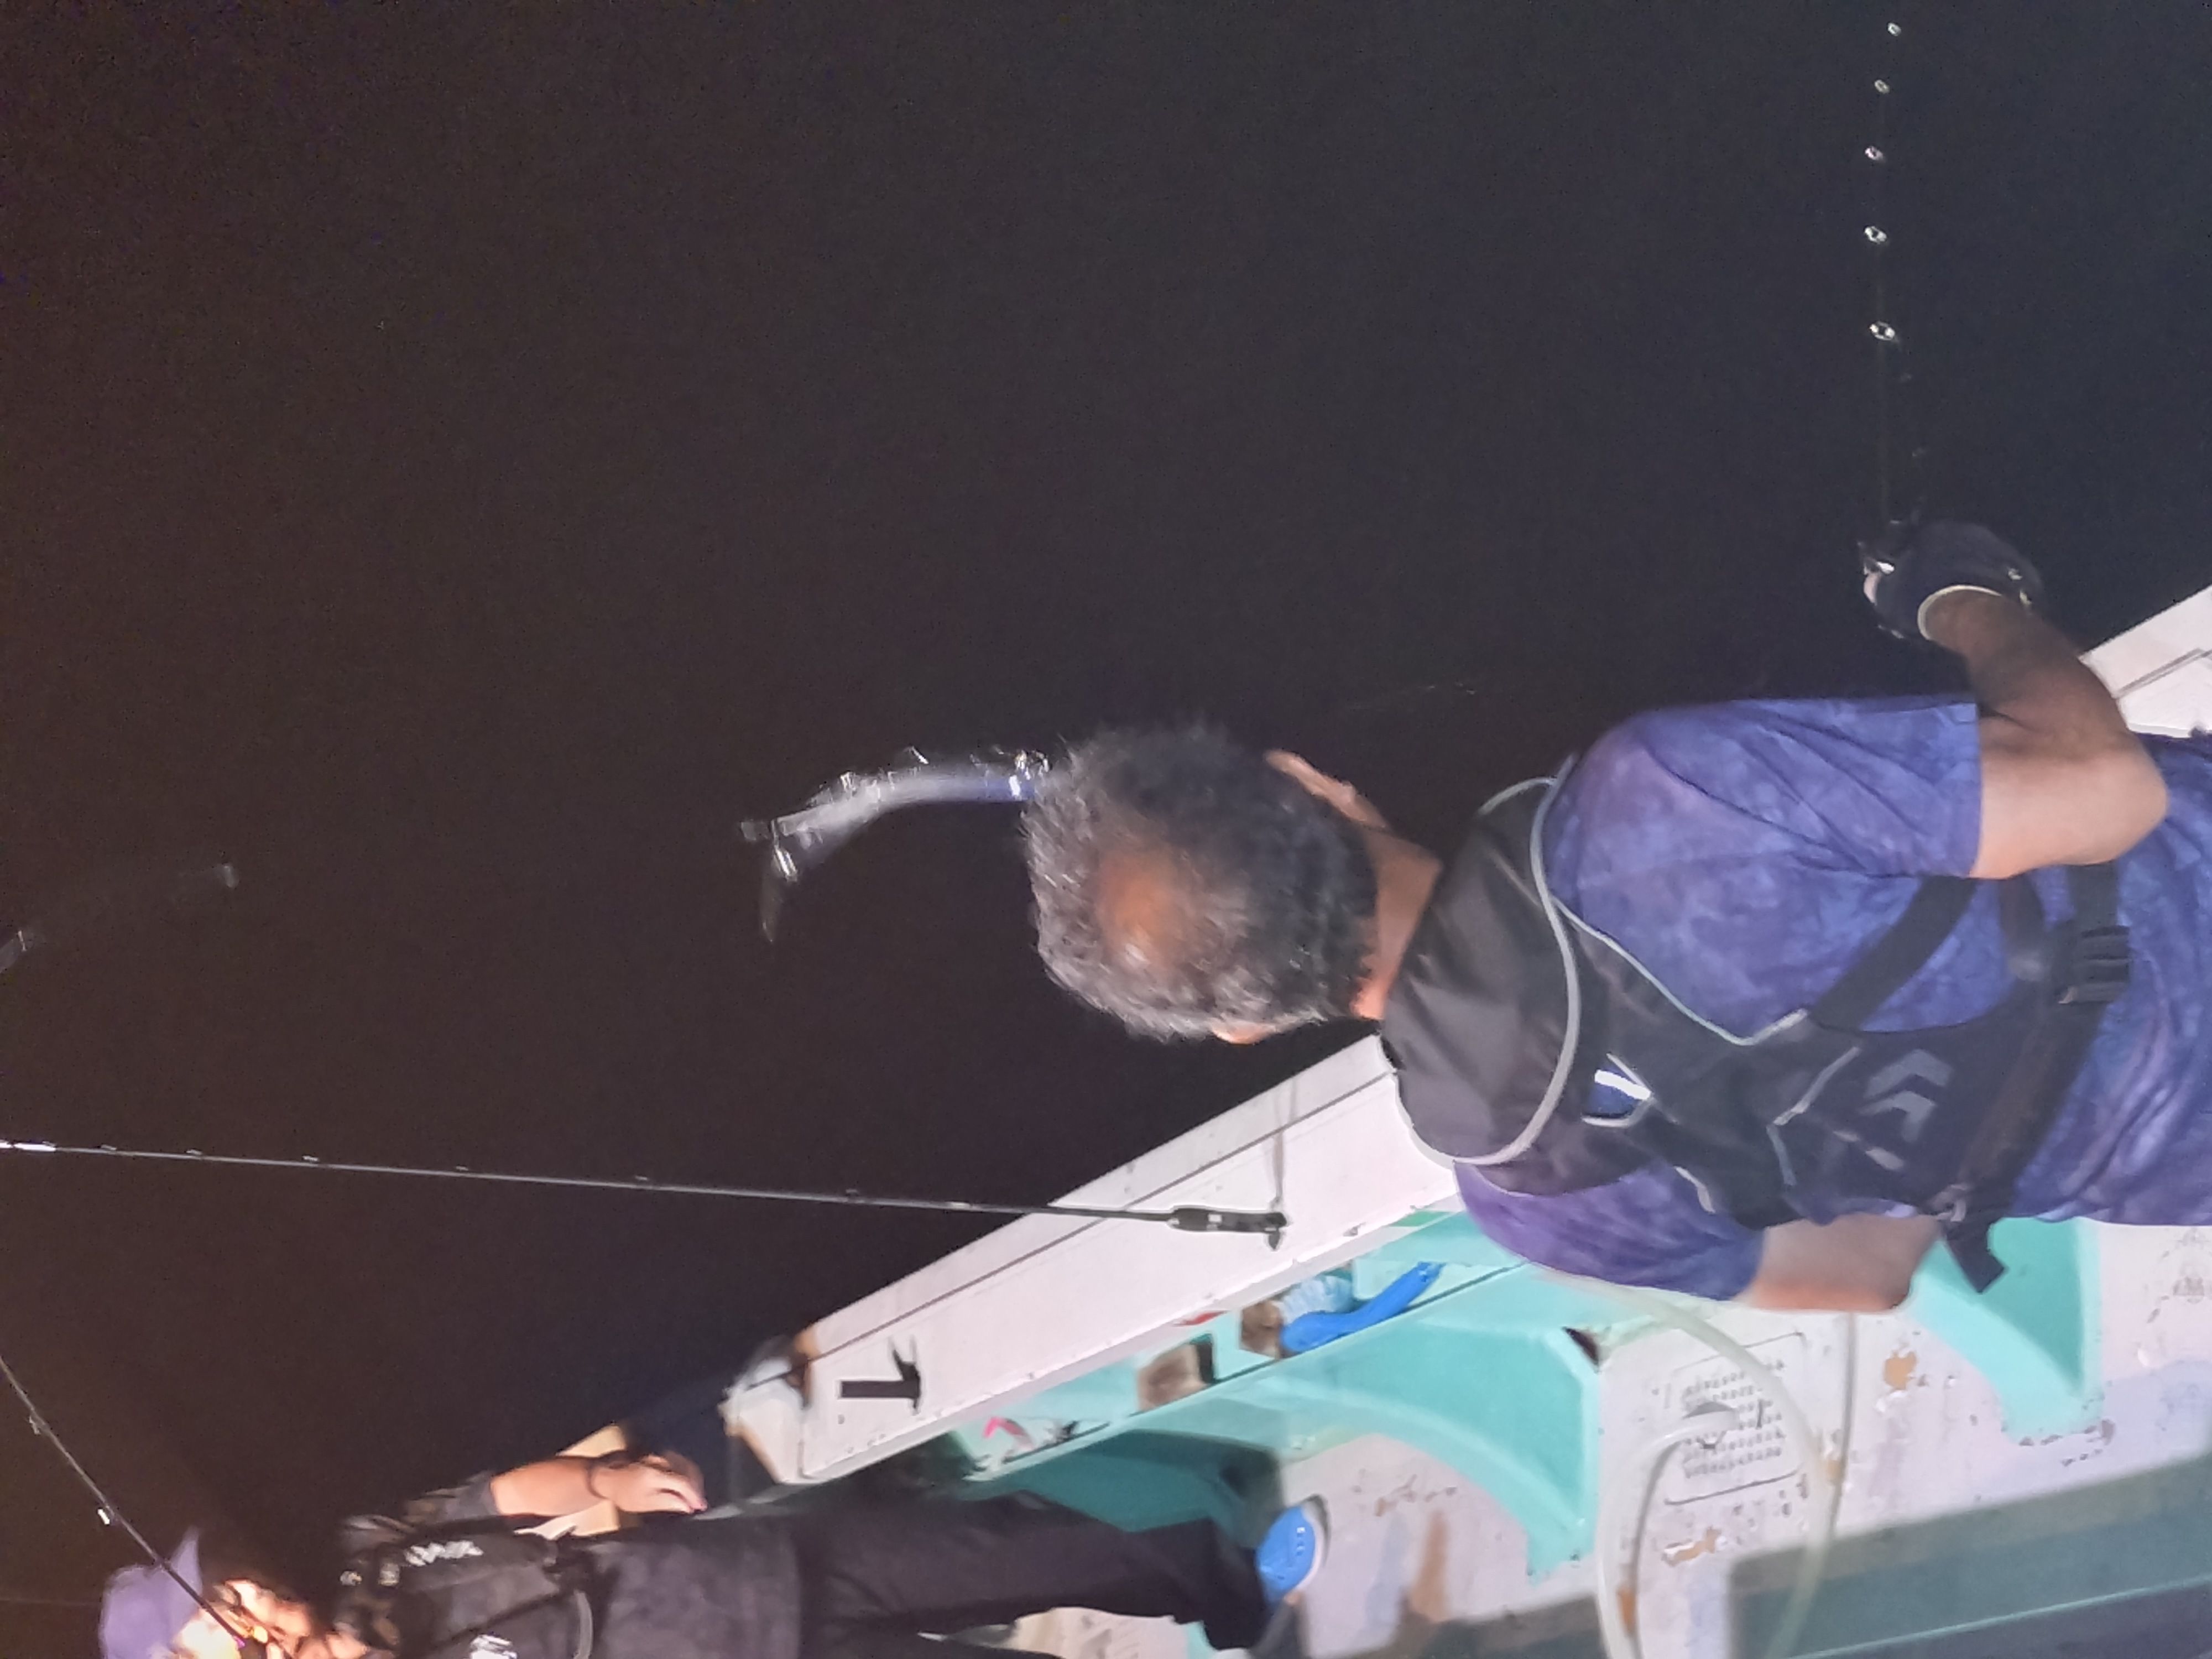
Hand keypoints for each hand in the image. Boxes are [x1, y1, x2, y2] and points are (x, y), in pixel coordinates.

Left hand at [591, 1453, 705, 1513]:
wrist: (608, 1476)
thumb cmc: (624, 1494)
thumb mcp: (644, 1504)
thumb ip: (667, 1502)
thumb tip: (688, 1507)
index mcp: (657, 1474)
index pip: (683, 1483)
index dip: (694, 1495)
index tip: (700, 1507)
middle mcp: (662, 1461)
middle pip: (689, 1472)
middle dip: (697, 1488)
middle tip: (700, 1504)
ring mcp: (662, 1456)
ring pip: (686, 1466)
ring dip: (694, 1481)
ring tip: (695, 1496)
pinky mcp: (661, 1456)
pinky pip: (681, 1464)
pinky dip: (687, 1475)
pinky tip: (686, 1485)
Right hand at [1860, 520, 2043, 641]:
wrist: (1973, 613)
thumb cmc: (1925, 600)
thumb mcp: (1893, 597)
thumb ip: (1881, 586)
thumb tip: (1872, 581)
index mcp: (1935, 532)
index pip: (1921, 537)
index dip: (1916, 555)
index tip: (1913, 571)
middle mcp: (1967, 532)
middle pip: (1953, 544)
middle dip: (1946, 560)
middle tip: (1938, 582)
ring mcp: (1995, 547)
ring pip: (1977, 556)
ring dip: (1970, 569)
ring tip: (1961, 592)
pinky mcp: (2017, 566)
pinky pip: (1997, 571)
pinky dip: (1989, 580)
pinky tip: (1981, 598)